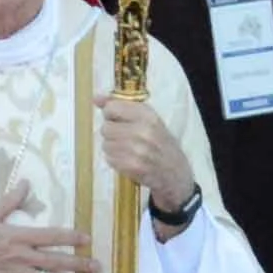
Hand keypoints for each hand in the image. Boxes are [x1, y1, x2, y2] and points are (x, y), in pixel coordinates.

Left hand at [91, 94, 194, 217]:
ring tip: (128, 151)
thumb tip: (96, 98)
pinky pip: (110, 159)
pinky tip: (128, 161)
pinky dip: (116, 161)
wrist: (176, 174)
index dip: (111, 115)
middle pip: (106, 127)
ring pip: (106, 144)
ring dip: (113, 149)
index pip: (112, 107)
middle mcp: (143, 130)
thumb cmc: (161, 144)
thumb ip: (121, 106)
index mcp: (148, 115)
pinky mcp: (133, 166)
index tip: (119, 120)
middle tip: (126, 139)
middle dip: (112, 134)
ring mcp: (138, 149)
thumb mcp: (148, 120)